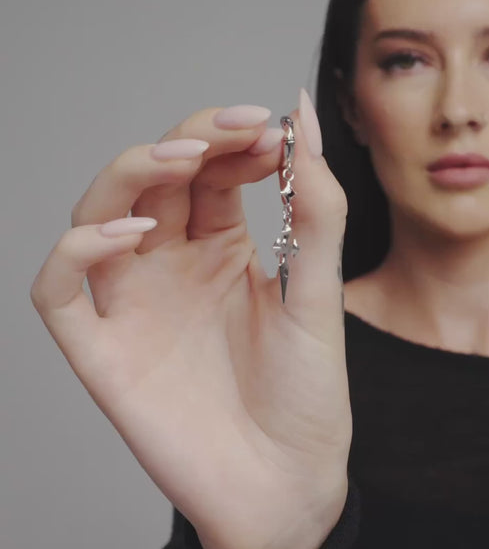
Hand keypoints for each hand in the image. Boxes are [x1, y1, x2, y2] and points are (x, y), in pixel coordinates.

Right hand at [30, 92, 350, 548]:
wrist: (284, 483)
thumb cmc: (305, 395)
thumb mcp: (317, 294)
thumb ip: (315, 208)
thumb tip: (303, 116)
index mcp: (222, 250)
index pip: (210, 170)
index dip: (233, 140)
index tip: (271, 132)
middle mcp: (172, 267)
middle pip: (155, 178)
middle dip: (188, 139)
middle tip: (233, 130)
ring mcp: (135, 304)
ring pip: (100, 213)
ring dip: (131, 174)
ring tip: (181, 160)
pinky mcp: (104, 350)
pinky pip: (60, 289)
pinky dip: (79, 251)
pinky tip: (128, 232)